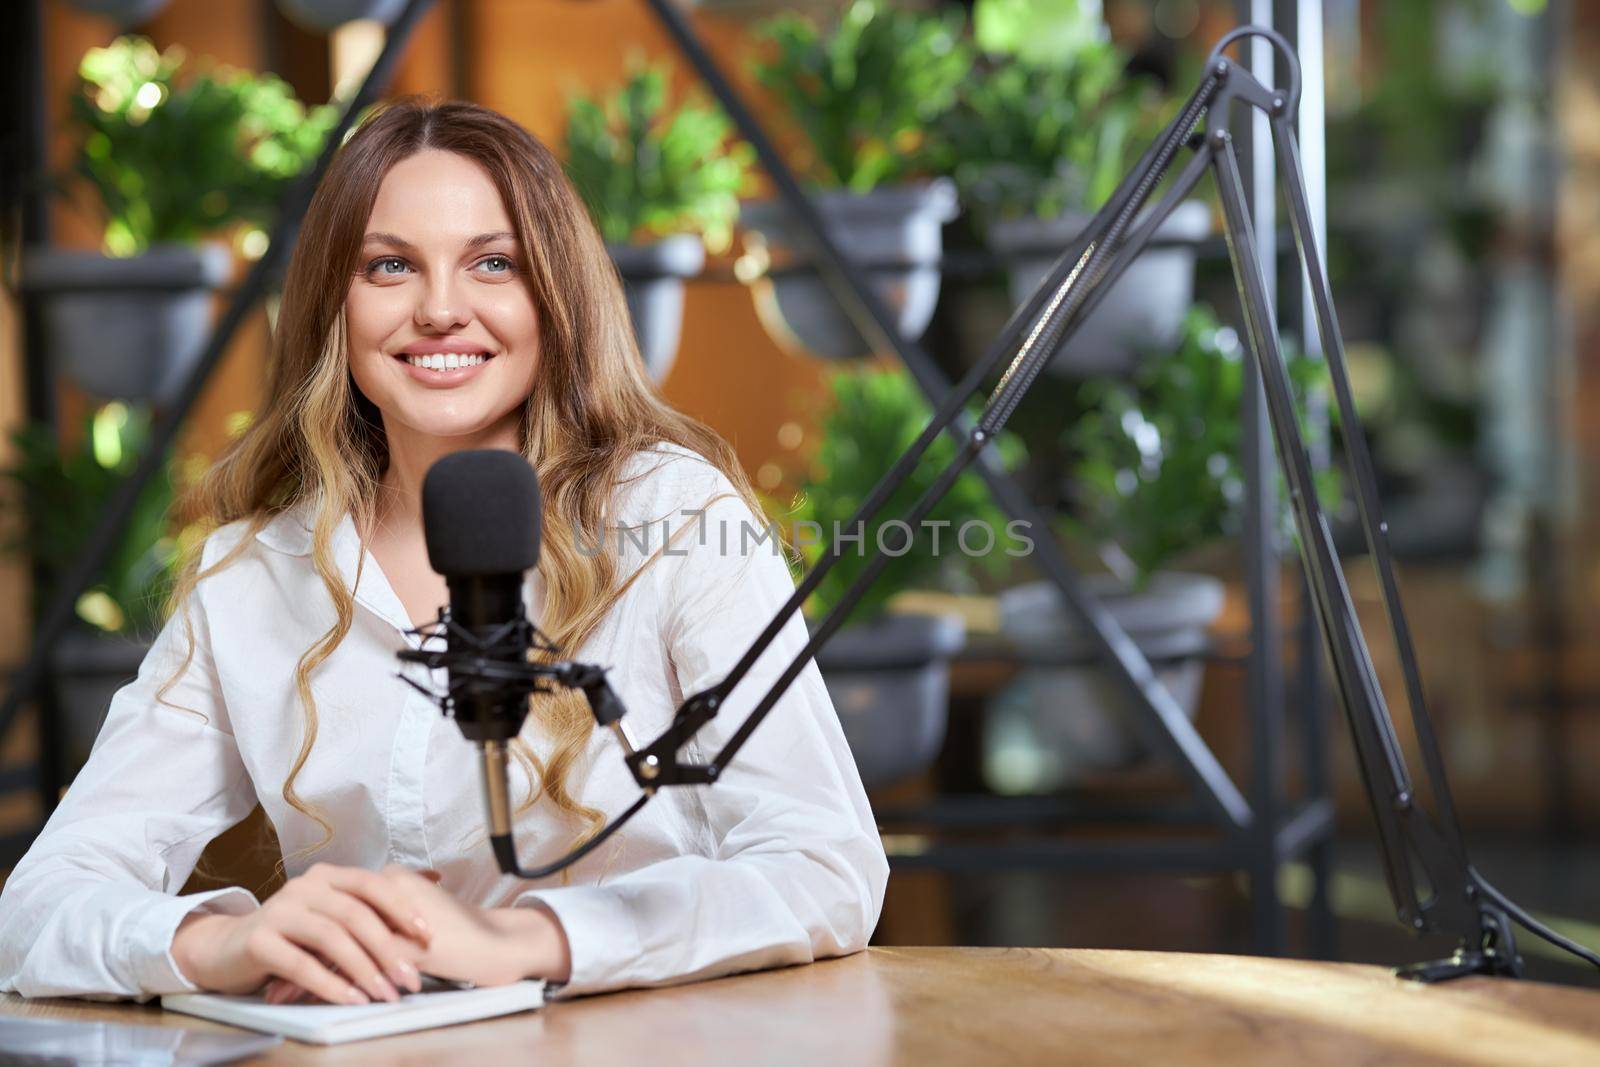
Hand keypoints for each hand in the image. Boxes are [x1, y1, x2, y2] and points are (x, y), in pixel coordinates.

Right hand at [171, 862, 432, 1003]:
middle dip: (389, 949)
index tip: (429, 935)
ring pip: (332, 938)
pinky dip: (331, 984)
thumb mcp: (328, 917)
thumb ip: (364, 912)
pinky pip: (303, 964)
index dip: (403, 909)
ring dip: (364, 970)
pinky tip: (352, 1000)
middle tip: (411, 979)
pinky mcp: (260, 941)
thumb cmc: (289, 936)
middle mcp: (304, 887)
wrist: (224, 949)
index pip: (373, 884)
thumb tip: (424, 904)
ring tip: (386, 995)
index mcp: (327, 876)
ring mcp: (280, 911)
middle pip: (356, 915)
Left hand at [259, 866, 570, 1003]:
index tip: (287, 949)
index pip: (339, 905)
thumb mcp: (421, 915)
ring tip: (278, 992)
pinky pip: (356, 965)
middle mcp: (391, 890)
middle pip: (330, 921)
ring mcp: (397, 917)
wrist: (501, 944)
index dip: (309, 929)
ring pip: (336, 944)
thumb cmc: (464, 934)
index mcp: (394, 879)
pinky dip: (327, 984)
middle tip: (271, 972)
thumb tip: (357, 928)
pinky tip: (309, 1000)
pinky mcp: (406, 946)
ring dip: (304, 970)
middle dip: (297, 950)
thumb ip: (391, 912)